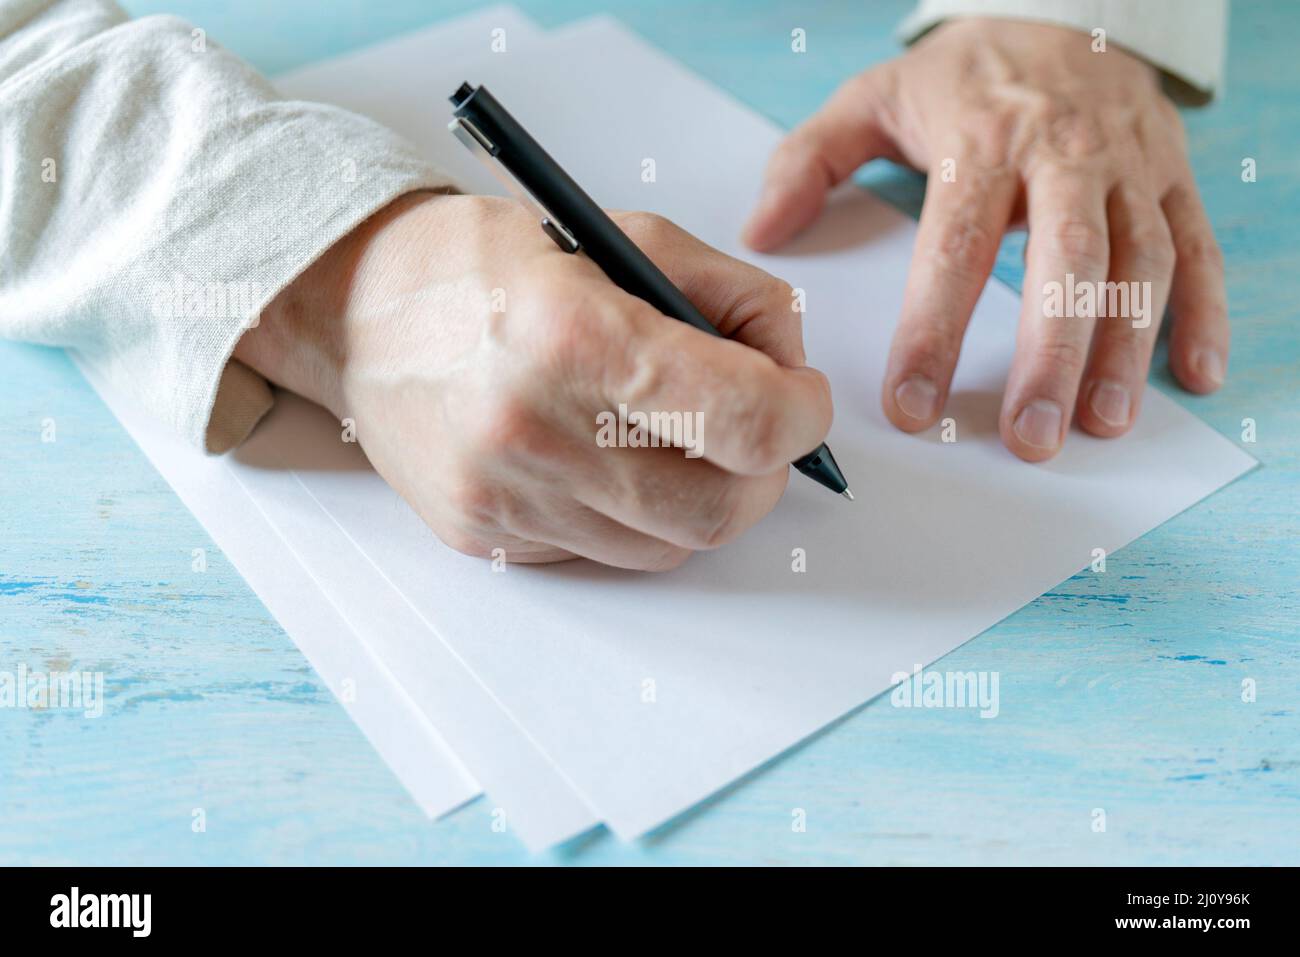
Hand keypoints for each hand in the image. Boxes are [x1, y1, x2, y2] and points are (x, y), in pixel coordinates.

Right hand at [237, 193, 831, 569]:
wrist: (357, 311)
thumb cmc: (488, 265)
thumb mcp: (621, 237)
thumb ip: (730, 298)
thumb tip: (791, 369)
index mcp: (571, 334)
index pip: (740, 419)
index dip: (800, 414)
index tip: (801, 399)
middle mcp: (530, 429)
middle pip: (718, 509)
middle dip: (765, 473)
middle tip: (757, 431)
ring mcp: (504, 497)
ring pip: (670, 545)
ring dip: (702, 497)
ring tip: (677, 439)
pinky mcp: (487, 537)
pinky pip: (607, 554)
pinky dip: (635, 516)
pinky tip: (608, 459)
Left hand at [743, 18, 1227, 460]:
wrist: (1065, 4)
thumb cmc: (968, 72)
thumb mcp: (877, 96)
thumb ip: (811, 160)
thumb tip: (761, 230)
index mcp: (984, 142)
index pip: (955, 249)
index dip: (934, 331)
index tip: (913, 404)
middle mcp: (1065, 155)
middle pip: (1066, 263)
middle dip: (1051, 356)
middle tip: (1030, 437)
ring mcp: (1131, 166)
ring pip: (1140, 261)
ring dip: (1126, 347)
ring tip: (1102, 423)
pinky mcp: (1175, 176)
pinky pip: (1200, 246)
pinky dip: (1205, 312)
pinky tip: (1192, 375)